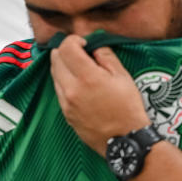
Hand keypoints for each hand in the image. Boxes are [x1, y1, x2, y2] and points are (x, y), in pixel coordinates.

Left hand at [49, 35, 150, 155]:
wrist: (125, 140)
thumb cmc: (128, 108)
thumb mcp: (123, 77)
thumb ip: (105, 56)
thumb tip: (93, 46)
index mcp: (87, 77)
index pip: (66, 48)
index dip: (74, 40)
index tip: (84, 43)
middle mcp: (71, 89)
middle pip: (55, 58)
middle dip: (66, 51)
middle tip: (81, 54)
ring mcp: (65, 102)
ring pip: (54, 74)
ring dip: (64, 66)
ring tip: (81, 70)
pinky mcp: (65, 113)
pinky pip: (58, 90)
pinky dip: (64, 81)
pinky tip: (80, 85)